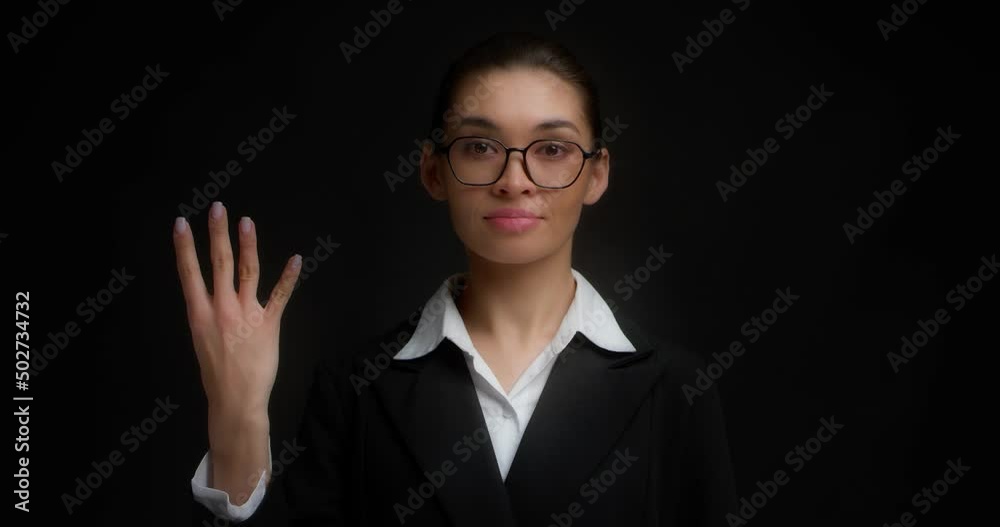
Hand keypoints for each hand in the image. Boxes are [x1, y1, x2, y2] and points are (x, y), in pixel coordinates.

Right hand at [172, 201, 301, 427]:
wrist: (235, 399)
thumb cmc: (218, 372)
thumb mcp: (202, 339)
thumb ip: (207, 314)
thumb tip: (211, 296)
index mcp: (199, 314)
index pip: (189, 273)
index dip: (185, 247)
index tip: (181, 223)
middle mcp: (221, 310)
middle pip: (219, 264)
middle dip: (217, 234)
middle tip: (218, 208)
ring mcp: (246, 315)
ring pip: (247, 272)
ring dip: (248, 244)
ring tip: (246, 222)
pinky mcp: (269, 324)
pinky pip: (281, 296)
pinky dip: (289, 277)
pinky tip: (297, 259)